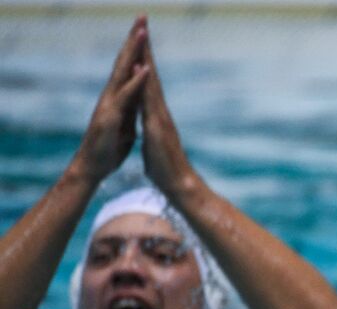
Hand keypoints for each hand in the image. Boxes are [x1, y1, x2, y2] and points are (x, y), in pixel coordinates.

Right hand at [71, 17, 148, 183]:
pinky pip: (126, 97)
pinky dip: (135, 83)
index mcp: (121, 98)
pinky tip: (145, 69)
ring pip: (124, 74)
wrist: (94, 168)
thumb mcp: (127, 125)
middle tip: (142, 16)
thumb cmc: (110, 148)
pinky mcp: (112, 118)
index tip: (146, 29)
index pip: (132, 68)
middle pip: (126, 63)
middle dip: (134, 40)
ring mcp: (111, 105)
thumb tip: (138, 99)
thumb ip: (131, 109)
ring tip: (142, 32)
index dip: (139, 49)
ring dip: (134, 53)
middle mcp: (113, 96)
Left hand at [139, 36, 199, 197]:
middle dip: (146, 54)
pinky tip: (144, 67)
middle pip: (151, 78)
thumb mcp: (153, 150)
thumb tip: (151, 138)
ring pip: (151, 84)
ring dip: (147, 61)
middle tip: (143, 30)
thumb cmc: (166, 173)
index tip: (139, 47)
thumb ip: (151, 139)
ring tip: (142, 39)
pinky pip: (151, 100)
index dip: (143, 67)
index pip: (147, 87)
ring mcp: (160, 118)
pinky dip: (147, 82)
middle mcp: (160, 113)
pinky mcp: (158, 126)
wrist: (179, 186)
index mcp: (155, 118)